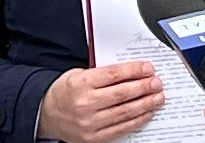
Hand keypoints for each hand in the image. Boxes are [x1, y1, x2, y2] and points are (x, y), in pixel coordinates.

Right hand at [37, 61, 165, 142]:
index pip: (113, 75)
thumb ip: (102, 74)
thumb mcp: (78, 74)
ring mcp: (90, 123)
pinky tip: (146, 113)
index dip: (134, 70)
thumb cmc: (65, 92)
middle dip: (144, 87)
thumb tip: (132, 72)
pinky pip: (121, 128)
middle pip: (122, 94)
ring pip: (125, 112)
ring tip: (157, 98)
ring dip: (145, 104)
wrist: (47, 114)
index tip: (148, 68)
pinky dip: (137, 120)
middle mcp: (85, 104)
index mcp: (80, 83)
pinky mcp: (94, 138)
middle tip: (157, 83)